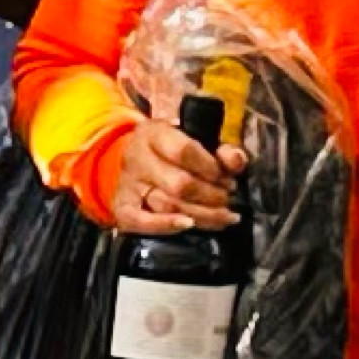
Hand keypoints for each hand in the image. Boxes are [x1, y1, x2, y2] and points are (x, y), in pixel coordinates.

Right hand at [111, 117, 247, 234]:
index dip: (211, 168)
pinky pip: (141, 222)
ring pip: (167, 205)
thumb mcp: (195, 138)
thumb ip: (221, 148)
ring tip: (224, 216)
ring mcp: (127, 183)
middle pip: (178, 184)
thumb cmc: (172, 148)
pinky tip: (189, 224)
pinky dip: (166, 226)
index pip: (184, 151)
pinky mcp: (122, 207)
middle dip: (210, 195)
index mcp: (153, 132)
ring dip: (202, 215)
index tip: (229, 178)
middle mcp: (136, 156)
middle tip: (228, 199)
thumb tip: (235, 161)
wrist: (134, 158)